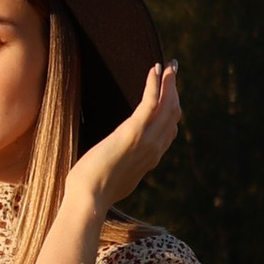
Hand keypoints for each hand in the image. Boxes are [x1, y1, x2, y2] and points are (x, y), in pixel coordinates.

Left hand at [69, 58, 181, 214]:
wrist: (89, 198)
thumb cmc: (93, 190)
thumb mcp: (116, 176)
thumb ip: (124, 165)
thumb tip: (118, 160)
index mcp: (150, 158)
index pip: (169, 129)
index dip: (171, 109)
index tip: (169, 93)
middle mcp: (154, 148)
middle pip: (173, 113)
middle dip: (174, 90)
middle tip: (172, 70)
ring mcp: (147, 140)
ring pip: (167, 105)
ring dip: (168, 83)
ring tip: (168, 66)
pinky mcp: (133, 132)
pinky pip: (150, 103)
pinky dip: (154, 84)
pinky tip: (154, 70)